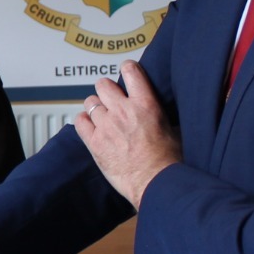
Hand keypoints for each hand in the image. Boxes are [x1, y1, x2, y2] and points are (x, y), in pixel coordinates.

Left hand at [75, 60, 180, 208]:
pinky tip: (91, 127)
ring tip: (102, 116)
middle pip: (103, 84)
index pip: (130, 71)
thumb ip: (159, 112)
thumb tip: (159, 108)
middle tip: (112, 99)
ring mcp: (106, 126)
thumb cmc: (168, 161)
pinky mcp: (94, 142)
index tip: (127, 73)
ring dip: (96, 107)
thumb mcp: (173, 128)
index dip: (127, 70)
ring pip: (90, 102)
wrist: (155, 183)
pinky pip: (79, 121)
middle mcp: (123, 111)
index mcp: (145, 104)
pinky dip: (84, 122)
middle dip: (107, 90)